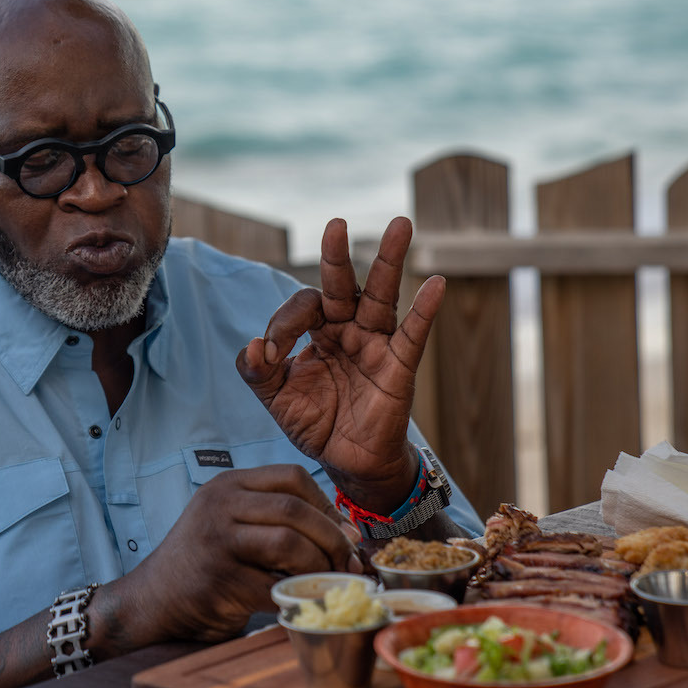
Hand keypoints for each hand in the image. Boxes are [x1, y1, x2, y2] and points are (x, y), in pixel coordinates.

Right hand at [117, 465, 363, 643]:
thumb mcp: (232, 521)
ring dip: (319, 568)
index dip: (327, 505)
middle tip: (349, 565)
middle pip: (294, 509)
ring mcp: (217, 542)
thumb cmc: (206, 561)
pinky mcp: (219, 581)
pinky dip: (297, 599)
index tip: (345, 533)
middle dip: (333, 539)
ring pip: (289, 545)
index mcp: (228, 485)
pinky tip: (300, 603)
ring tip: (326, 583)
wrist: (154, 599)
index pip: (291, 476)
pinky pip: (275, 588)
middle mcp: (219, 505)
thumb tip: (347, 533)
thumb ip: (277, 517)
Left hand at [235, 217, 443, 513]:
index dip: (283, 324)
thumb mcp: (275, 398)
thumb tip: (252, 345)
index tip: (271, 353)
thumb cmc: (315, 424)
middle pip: (343, 285)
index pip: (303, 307)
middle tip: (335, 224)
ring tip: (400, 224)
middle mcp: (348, 330)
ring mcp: (375, 344)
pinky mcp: (398, 367)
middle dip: (337, 256)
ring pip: (381, 296)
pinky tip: (435, 285)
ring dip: (389, 261)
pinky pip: (413, 335)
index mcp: (318, 332)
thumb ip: (257, 372)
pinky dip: (425, 310)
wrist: (347, 463)